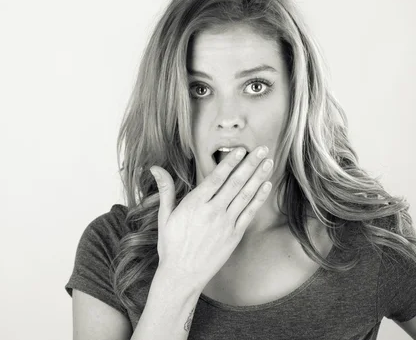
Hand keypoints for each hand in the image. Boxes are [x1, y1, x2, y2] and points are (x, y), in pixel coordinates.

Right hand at [149, 146, 273, 286]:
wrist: (182, 274)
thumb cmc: (171, 245)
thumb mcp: (164, 216)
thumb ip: (165, 189)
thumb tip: (155, 168)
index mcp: (194, 204)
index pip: (216, 178)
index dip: (230, 162)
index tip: (240, 149)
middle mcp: (212, 212)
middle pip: (235, 183)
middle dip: (249, 164)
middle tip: (262, 149)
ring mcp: (226, 224)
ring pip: (245, 195)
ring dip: (258, 177)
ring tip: (268, 162)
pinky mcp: (234, 235)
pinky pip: (249, 213)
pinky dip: (259, 198)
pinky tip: (266, 186)